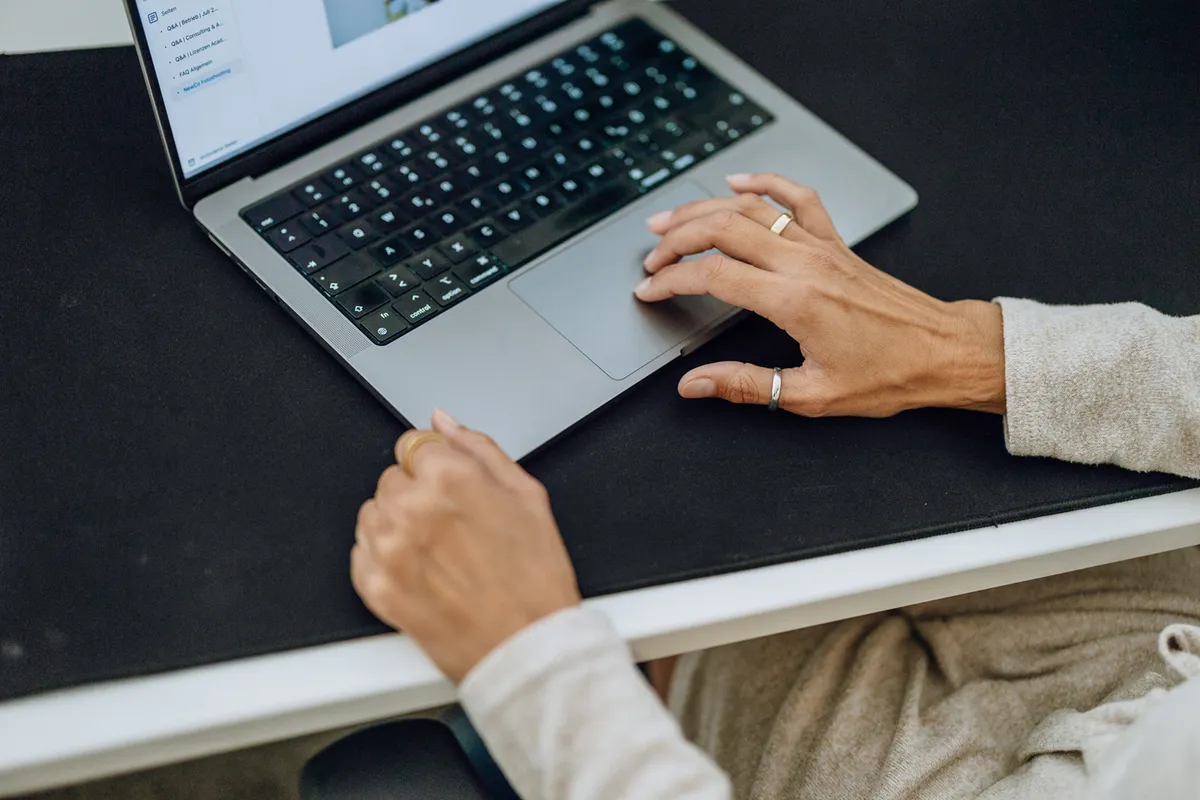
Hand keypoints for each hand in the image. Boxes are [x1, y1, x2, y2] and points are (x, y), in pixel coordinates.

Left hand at [351, 411, 579, 683]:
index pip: (414, 444)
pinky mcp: (376, 588)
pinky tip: (420, 571)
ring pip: (372, 514)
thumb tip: (446, 422)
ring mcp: (389, 551)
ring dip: (397, 525)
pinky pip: (361, 554)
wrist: (526, 647)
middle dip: (418, 495)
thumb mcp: (528, 496)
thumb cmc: (535, 578)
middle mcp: (412, 510)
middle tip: (454, 526)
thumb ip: (480, 449)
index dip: (437, 465)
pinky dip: (384, 559)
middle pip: (392, 479)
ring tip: (438, 551)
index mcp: (450, 480)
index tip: (450, 485)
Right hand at [636, 173, 1005, 416]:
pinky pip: (797, 197)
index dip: (672, 281)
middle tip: (651, 258)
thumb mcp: (812, 394)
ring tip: (670, 220)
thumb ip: (746, 385)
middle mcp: (806, 263)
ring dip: (704, 209)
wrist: (944, 351)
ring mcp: (822, 246)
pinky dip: (765, 183)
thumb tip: (695, 385)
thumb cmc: (889, 374)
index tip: (649, 291)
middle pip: (723, 229)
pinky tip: (738, 182)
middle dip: (676, 239)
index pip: (714, 275)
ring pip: (752, 208)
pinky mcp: (836, 242)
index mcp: (796, 300)